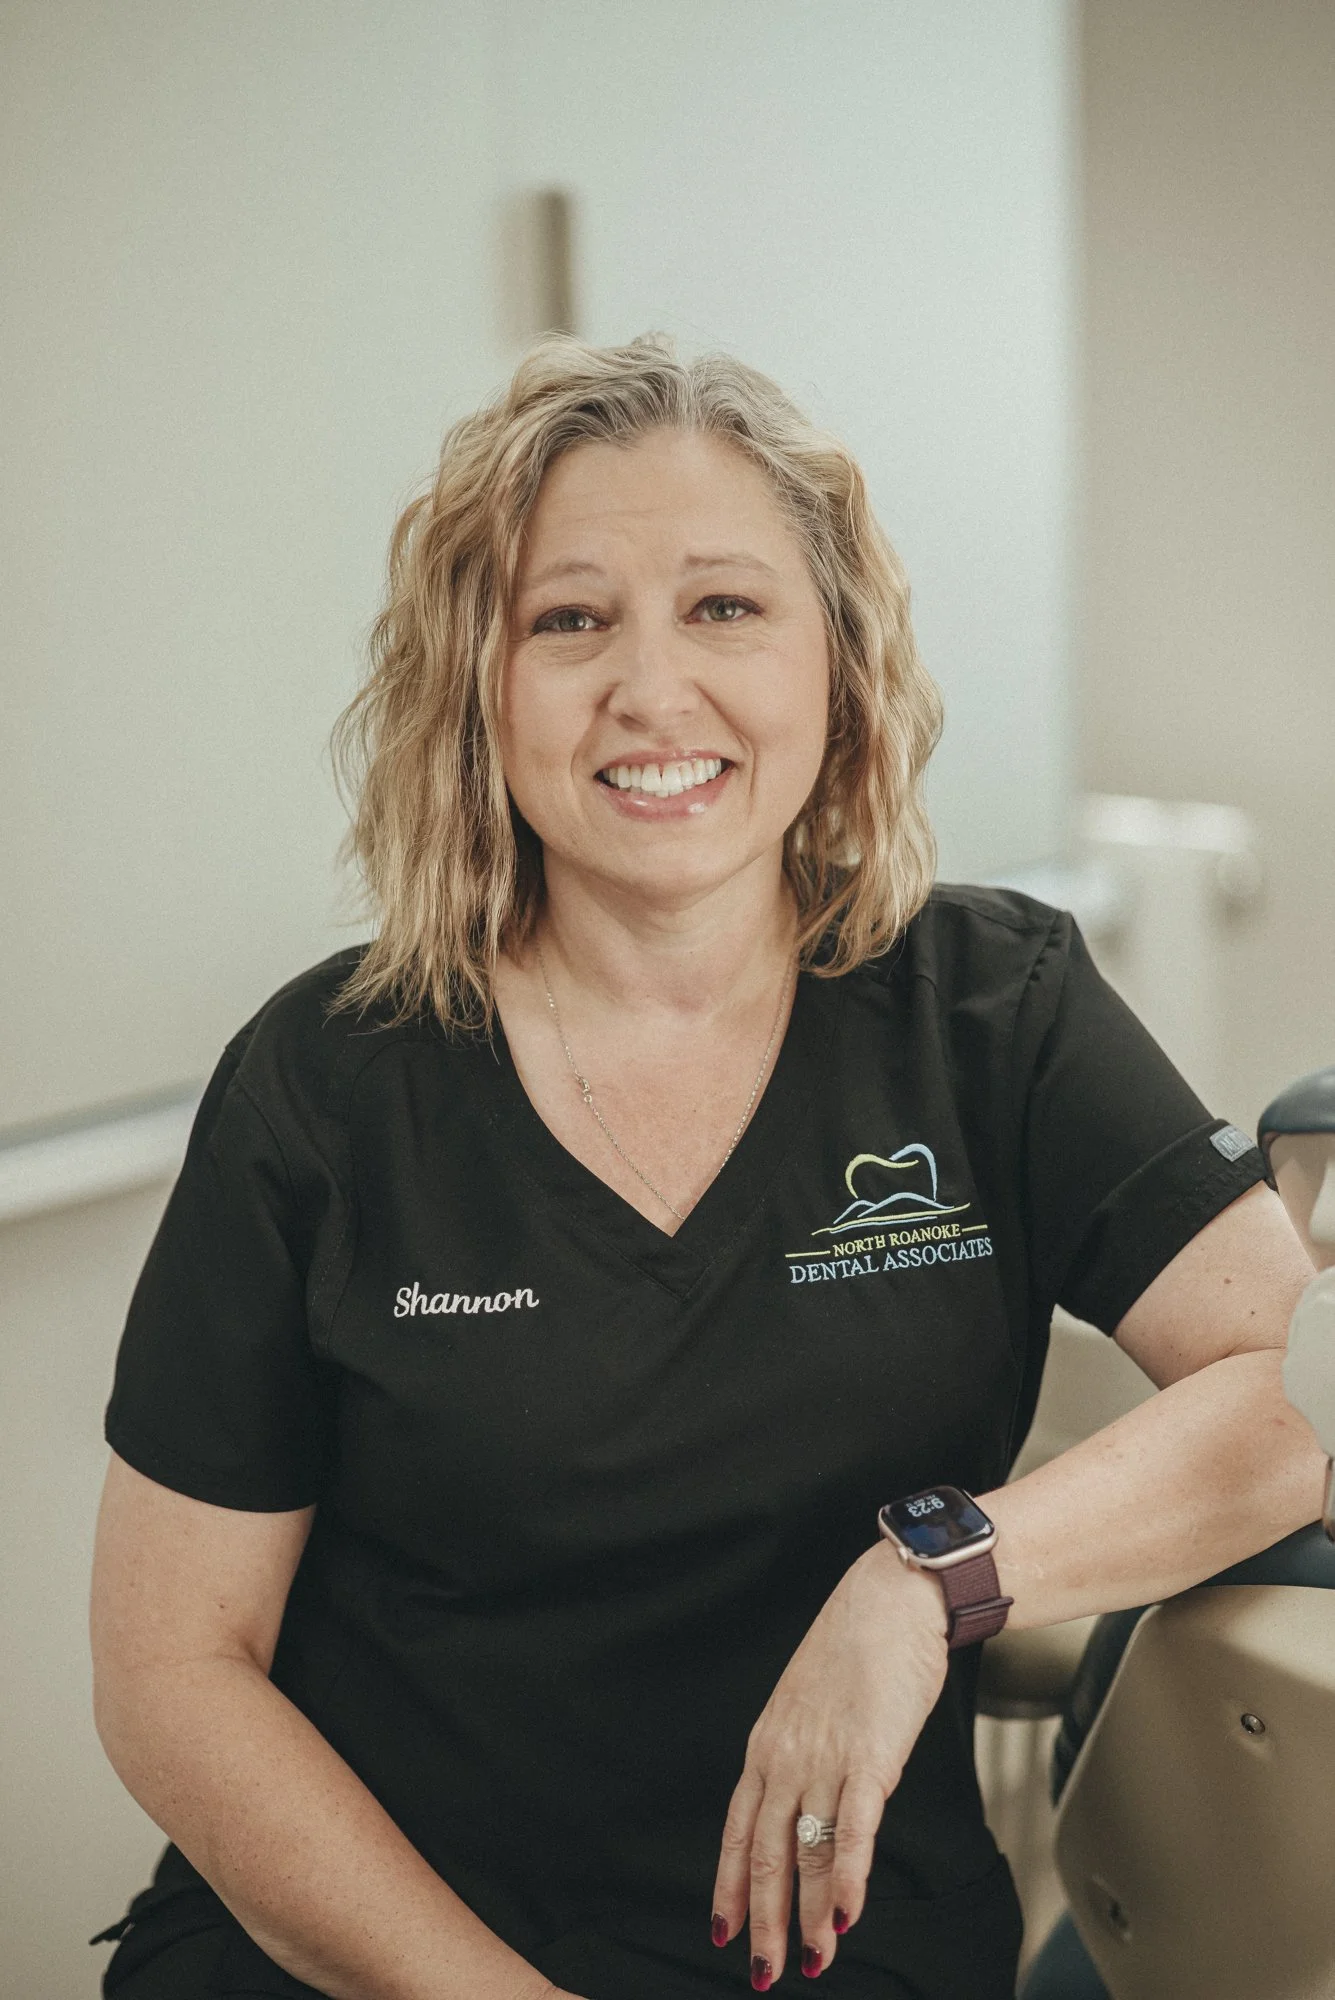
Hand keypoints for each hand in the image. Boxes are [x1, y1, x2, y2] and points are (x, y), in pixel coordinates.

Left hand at [710, 1546, 947, 1987]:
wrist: (889, 1600)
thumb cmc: (856, 1647)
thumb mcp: (810, 1703)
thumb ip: (803, 1753)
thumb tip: (809, 1801)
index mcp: (767, 1744)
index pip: (737, 1829)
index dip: (728, 1885)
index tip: (723, 1930)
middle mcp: (785, 1756)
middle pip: (764, 1853)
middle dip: (764, 1920)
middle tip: (764, 1970)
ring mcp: (825, 1758)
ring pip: (808, 1852)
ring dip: (811, 1915)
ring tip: (814, 1961)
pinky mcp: (869, 1757)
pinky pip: (854, 1830)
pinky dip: (850, 1878)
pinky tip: (848, 1916)